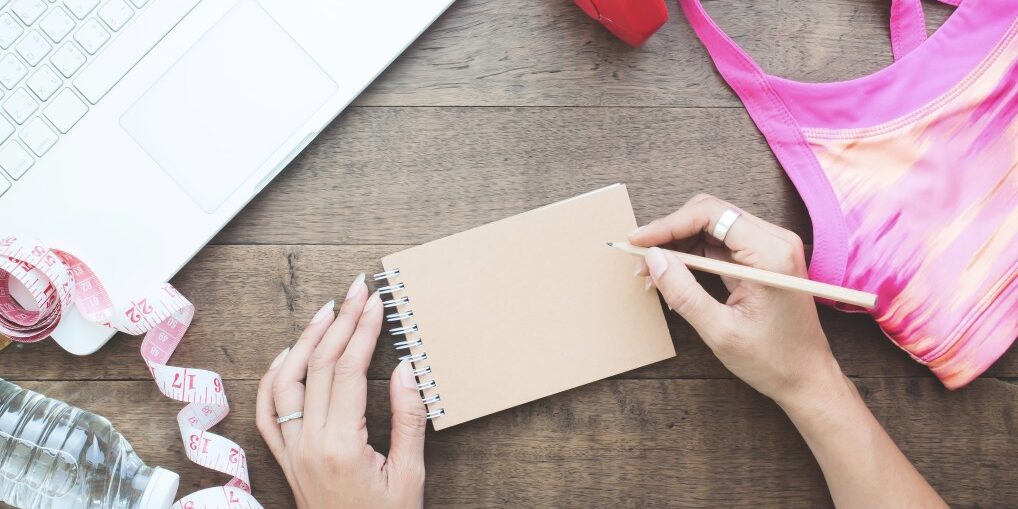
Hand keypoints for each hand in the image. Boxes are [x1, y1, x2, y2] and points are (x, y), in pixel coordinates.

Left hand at [256, 274, 426, 508]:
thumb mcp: (409, 476)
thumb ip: (408, 420)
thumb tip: (407, 369)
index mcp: (341, 445)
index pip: (349, 369)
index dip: (363, 330)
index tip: (375, 302)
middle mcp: (308, 443)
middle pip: (320, 365)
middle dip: (341, 321)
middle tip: (358, 291)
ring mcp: (292, 450)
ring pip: (288, 380)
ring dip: (306, 340)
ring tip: (327, 310)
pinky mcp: (285, 459)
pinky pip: (268, 411)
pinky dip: (274, 377)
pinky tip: (288, 354)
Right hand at [631, 194, 842, 405]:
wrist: (806, 377)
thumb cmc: (773, 359)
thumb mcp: (720, 330)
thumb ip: (684, 292)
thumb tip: (653, 258)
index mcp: (771, 253)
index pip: (711, 215)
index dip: (668, 224)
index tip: (637, 241)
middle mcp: (775, 241)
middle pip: (710, 214)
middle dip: (670, 233)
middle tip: (640, 259)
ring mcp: (771, 247)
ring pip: (712, 226)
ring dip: (678, 245)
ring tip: (652, 272)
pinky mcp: (763, 258)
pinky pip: (720, 244)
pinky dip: (692, 256)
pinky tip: (673, 276)